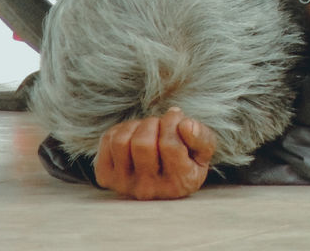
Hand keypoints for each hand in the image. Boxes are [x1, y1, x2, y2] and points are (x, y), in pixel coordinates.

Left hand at [93, 108, 216, 199]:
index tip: (179, 119)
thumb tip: (186, 124)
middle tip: (162, 124)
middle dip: (154, 123)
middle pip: (143, 143)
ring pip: (122, 141)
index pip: (170, 145)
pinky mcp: (106, 177)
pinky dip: (121, 129)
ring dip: (137, 125)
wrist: (162, 179)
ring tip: (149, 129)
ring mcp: (124, 185)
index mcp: (178, 184)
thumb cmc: (187, 160)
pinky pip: (108, 140)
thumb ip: (202, 138)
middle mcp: (149, 190)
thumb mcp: (203, 151)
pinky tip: (134, 135)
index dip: (174, 122)